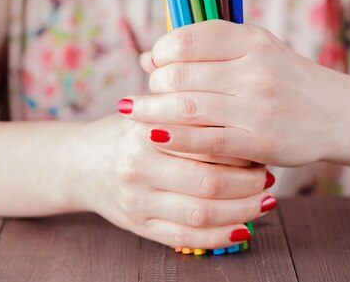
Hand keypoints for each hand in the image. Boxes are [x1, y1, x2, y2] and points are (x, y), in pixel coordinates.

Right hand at [66, 114, 275, 248]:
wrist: (79, 164)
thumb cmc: (126, 133)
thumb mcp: (149, 111)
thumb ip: (186, 110)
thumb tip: (242, 112)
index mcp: (145, 132)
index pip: (206, 142)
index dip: (242, 148)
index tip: (262, 146)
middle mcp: (139, 168)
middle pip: (209, 182)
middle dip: (249, 184)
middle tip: (269, 177)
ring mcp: (138, 202)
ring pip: (202, 215)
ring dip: (242, 211)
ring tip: (266, 200)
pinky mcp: (139, 226)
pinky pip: (186, 240)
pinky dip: (219, 237)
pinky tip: (243, 227)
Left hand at [123, 20, 349, 166]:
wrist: (337, 113)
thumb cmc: (287, 80)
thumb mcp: (256, 51)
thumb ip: (207, 50)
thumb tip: (147, 56)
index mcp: (252, 39)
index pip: (186, 38)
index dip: (159, 52)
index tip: (153, 65)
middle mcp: (255, 68)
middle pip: (180, 74)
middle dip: (154, 85)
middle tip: (147, 94)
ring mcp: (259, 105)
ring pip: (187, 107)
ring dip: (152, 112)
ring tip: (134, 113)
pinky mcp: (260, 140)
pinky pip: (206, 140)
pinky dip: (174, 139)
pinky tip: (154, 137)